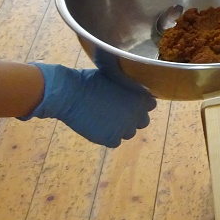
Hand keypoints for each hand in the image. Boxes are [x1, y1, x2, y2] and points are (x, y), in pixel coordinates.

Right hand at [22, 59, 156, 147]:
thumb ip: (130, 87)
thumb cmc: (90, 80)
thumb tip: (134, 88)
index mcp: (141, 97)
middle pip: (142, 121)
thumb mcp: (118, 77)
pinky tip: (97, 127)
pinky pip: (114, 141)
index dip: (139, 104)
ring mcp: (125, 128)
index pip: (150, 105)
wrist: (70, 94)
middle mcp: (138, 114)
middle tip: (116, 112)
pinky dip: (107, 136)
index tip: (128, 102)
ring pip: (129, 133)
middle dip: (132, 118)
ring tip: (105, 120)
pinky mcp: (111, 139)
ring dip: (120, 128)